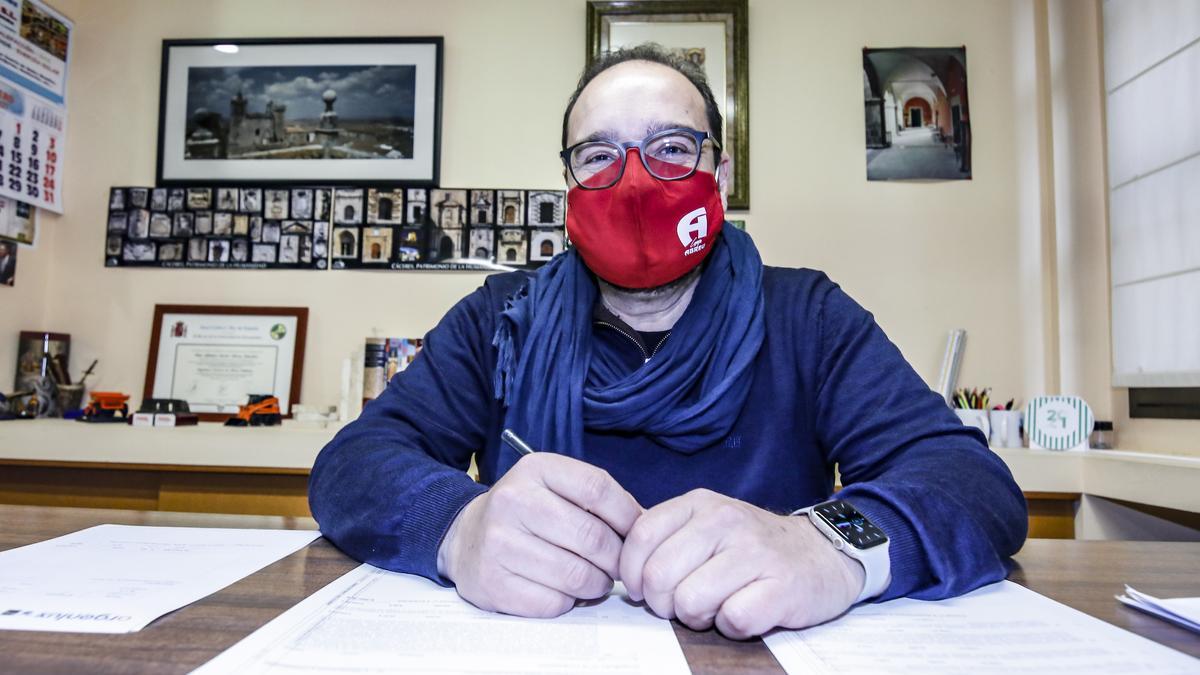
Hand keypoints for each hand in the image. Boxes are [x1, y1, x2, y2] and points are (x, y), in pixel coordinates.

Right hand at [437, 453, 642, 617]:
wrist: (465, 539)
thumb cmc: (524, 513)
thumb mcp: (554, 487)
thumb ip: (597, 498)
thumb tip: (645, 524)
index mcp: (534, 470)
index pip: (597, 488)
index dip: (628, 515)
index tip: (637, 532)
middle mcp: (512, 502)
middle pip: (592, 537)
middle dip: (616, 558)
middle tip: (618, 565)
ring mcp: (500, 544)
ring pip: (577, 575)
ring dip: (597, 584)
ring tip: (593, 578)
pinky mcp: (494, 584)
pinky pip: (554, 602)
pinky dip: (568, 601)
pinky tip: (563, 589)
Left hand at [619, 489, 865, 638]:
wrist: (823, 555)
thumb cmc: (754, 548)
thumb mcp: (707, 526)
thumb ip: (666, 537)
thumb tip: (616, 565)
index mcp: (699, 505)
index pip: (639, 538)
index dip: (631, 574)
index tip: (643, 590)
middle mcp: (726, 521)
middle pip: (659, 577)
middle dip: (663, 604)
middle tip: (684, 604)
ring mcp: (755, 552)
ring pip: (690, 602)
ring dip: (698, 617)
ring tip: (718, 606)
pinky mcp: (781, 587)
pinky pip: (732, 620)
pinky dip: (733, 626)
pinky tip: (746, 611)